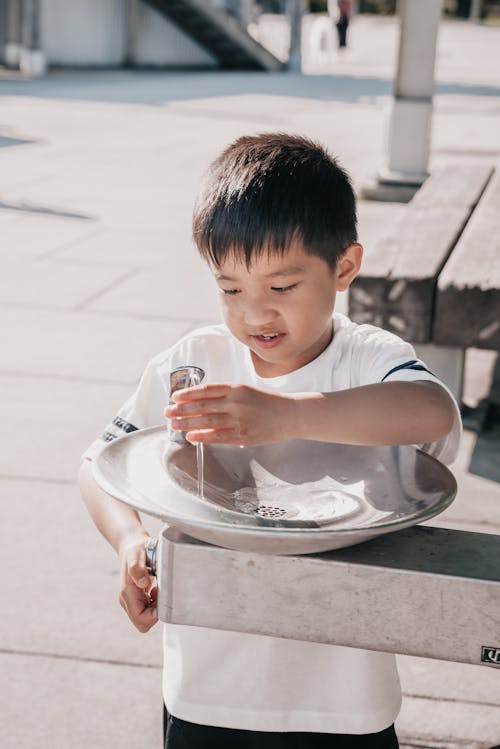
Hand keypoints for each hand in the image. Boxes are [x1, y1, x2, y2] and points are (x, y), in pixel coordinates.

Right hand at [118, 534, 157, 632]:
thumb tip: (143, 583)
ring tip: (159, 590)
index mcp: (126, 593)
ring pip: (146, 618)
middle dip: (156, 613)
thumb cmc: (135, 549)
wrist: (132, 545)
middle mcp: (127, 600)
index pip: (141, 619)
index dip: (154, 614)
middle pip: (143, 622)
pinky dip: (155, 603)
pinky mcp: (137, 598)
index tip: (162, 599)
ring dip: (156, 608)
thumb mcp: (136, 554)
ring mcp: (132, 600)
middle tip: (162, 595)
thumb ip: (137, 568)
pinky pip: (147, 611)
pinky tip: (157, 590)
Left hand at [165, 383, 297, 444]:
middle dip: (182, 409)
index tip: (175, 397)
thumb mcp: (246, 391)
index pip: (206, 390)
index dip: (188, 394)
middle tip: (168, 412)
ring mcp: (239, 419)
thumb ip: (226, 395)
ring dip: (187, 423)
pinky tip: (191, 436)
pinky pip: (218, 436)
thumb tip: (201, 401)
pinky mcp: (243, 435)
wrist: (290, 415)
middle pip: (202, 405)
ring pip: (207, 421)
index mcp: (236, 388)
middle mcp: (236, 402)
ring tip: (174, 425)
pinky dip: (203, 436)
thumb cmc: (268, 403)